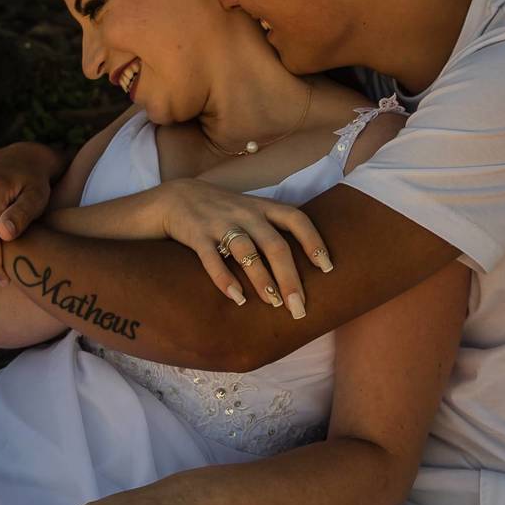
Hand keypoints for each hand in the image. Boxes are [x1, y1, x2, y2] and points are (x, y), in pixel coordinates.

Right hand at [158, 178, 333, 312]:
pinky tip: (237, 298)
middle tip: (298, 307)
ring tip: (273, 302)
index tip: (327, 268)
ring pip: (246, 250)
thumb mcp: (252, 211)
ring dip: (261, 278)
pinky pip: (211, 258)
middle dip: (289, 277)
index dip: (314, 242)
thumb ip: (274, 229)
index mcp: (263, 207)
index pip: (296, 219)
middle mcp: (245, 214)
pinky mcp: (197, 234)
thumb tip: (307, 264)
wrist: (178, 197)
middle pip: (274, 244)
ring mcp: (220, 223)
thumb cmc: (224, 211)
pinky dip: (224, 279)